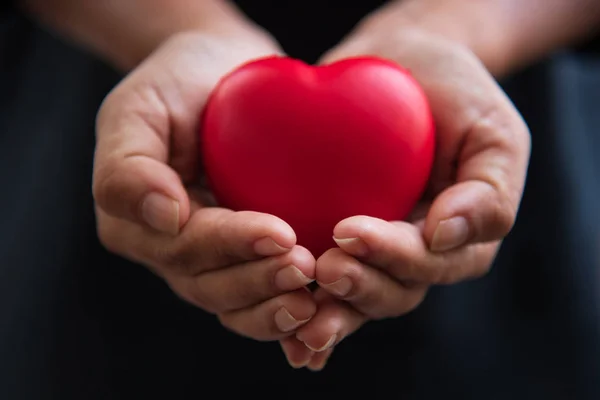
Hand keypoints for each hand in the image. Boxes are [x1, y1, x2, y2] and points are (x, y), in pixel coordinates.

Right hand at [93, 32, 317, 340]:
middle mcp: (170, 250)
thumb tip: (165, 218)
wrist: (219, 76)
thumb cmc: (175, 84)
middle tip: (305, 267)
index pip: (184, 246)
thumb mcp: (137, 108)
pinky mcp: (244, 255)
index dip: (231, 245)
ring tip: (316, 297)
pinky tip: (322, 305)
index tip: (280, 234)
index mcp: (136, 223)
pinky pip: (262, 295)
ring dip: (275, 302)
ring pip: (236, 301)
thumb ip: (129, 166)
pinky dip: (286, 305)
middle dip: (259, 281)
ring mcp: (209, 258)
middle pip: (211, 285)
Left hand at [280, 26, 530, 368]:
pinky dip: (300, 304)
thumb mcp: (494, 133)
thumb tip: (445, 236)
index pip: (429, 262)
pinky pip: (318, 279)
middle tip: (323, 269)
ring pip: (354, 299)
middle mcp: (415, 255)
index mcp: (457, 240)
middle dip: (357, 288)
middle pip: (391, 292)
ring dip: (327, 311)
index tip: (350, 232)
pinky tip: (281, 332)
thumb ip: (490, 191)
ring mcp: (374, 251)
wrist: (402, 66)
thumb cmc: (457, 96)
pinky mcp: (334, 238)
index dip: (391, 255)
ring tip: (294, 306)